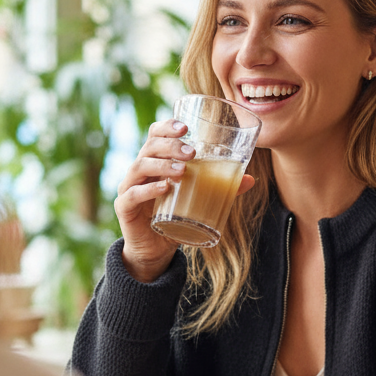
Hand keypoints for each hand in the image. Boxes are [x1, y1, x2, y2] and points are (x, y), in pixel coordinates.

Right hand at [116, 118, 254, 283]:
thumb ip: (220, 188)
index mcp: (156, 162)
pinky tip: (164, 189)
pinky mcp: (124, 207)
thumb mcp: (198, 200)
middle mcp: (140, 171)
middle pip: (150, 147)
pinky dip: (148, 190)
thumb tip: (251, 179)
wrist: (155, 249)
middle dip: (170, 145)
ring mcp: (129, 187)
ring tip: (182, 170)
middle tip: (192, 151)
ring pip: (140, 166)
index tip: (185, 127)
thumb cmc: (175, 217)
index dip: (167, 127)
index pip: (155, 135)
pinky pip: (132, 194)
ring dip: (162, 164)